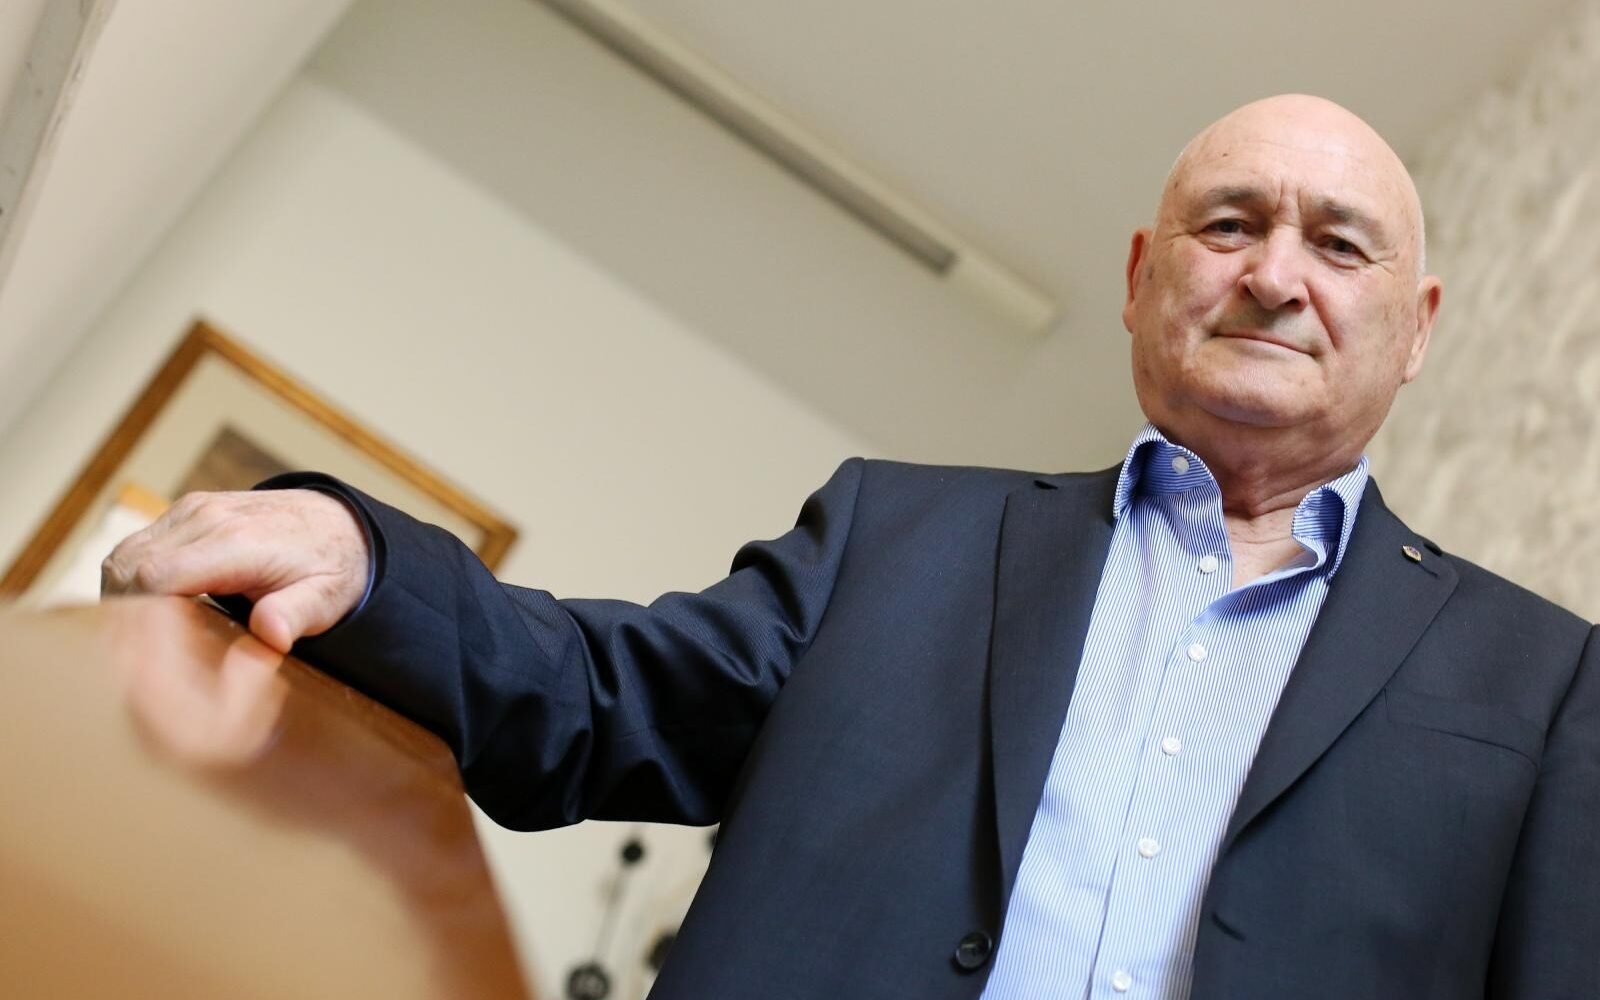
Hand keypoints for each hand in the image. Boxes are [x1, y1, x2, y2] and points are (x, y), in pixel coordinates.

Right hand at [102, 489, 370, 654]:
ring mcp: (195, 509)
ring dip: (123, 590)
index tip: (148, 648)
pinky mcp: (189, 509)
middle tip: (141, 647)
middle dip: (124, 608)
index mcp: (237, 544)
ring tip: (146, 628)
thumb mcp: (327, 600)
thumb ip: (295, 615)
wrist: (343, 523)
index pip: (155, 577)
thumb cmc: (332, 568)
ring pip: (124, 552)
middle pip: (127, 566)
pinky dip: (133, 573)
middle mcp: (209, 519)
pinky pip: (139, 542)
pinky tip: (156, 604)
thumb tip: (271, 634)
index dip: (138, 616)